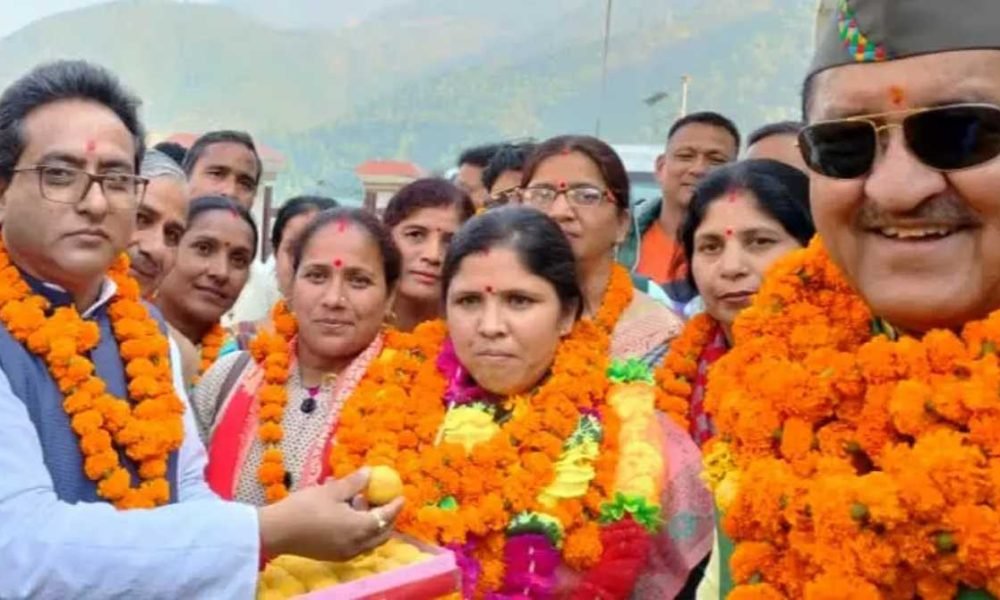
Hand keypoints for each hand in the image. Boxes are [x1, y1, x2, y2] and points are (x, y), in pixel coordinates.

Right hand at [258, 468, 404, 561]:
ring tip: (363, 504)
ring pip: (369, 541)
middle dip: (387, 519)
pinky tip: (348, 516)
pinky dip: (360, 532)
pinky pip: (356, 545)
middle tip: (387, 502)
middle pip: (381, 534)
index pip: (385, 517)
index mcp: (359, 528)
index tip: (401, 496)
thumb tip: (369, 472)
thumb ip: (354, 483)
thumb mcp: (332, 491)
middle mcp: (356, 544)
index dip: (395, 506)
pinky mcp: (333, 555)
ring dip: (372, 525)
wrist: (277, 531)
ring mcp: (344, 553)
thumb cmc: (305, 508)